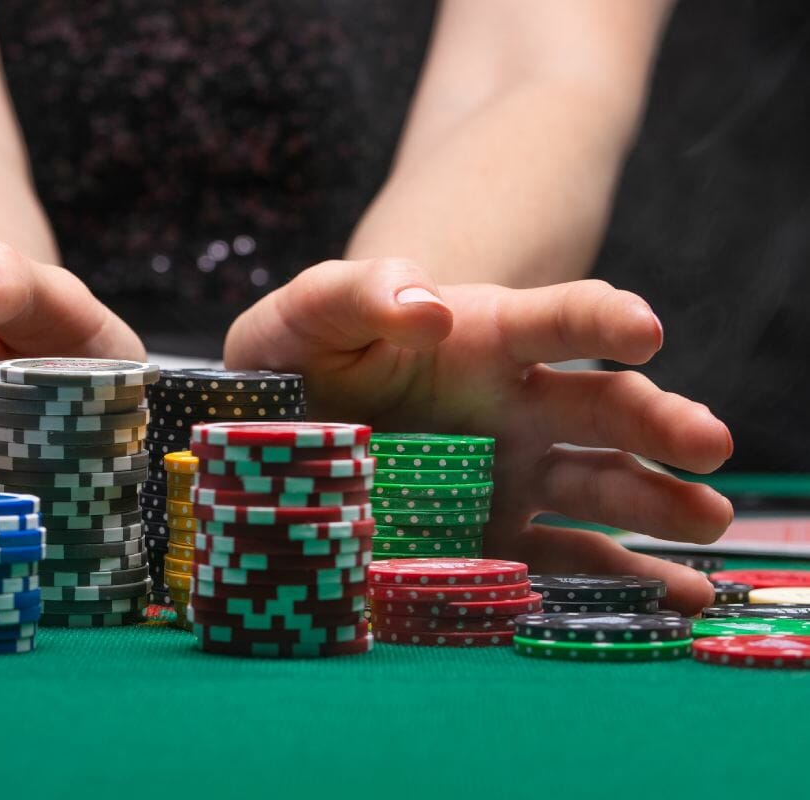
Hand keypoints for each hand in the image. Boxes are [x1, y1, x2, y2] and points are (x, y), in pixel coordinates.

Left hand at [225, 258, 732, 613]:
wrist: (291, 420)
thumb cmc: (306, 351)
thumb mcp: (310, 313)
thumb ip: (358, 294)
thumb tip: (431, 307)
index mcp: (483, 338)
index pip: (556, 318)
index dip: (601, 319)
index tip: (644, 329)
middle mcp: (517, 406)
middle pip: (602, 406)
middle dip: (659, 419)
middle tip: (708, 442)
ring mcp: (514, 474)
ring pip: (600, 486)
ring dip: (659, 504)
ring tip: (709, 524)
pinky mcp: (496, 537)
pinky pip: (561, 560)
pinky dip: (613, 579)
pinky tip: (669, 601)